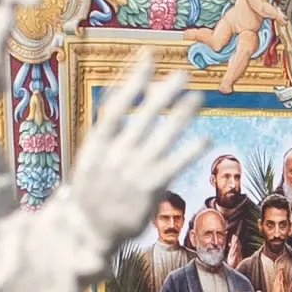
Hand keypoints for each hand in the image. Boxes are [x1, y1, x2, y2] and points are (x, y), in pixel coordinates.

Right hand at [58, 68, 206, 243]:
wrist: (86, 232)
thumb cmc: (91, 194)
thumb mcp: (90, 161)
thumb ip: (107, 134)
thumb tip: (119, 99)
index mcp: (96, 145)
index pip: (116, 106)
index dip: (132, 80)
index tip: (147, 58)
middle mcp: (114, 156)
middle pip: (142, 117)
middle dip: (163, 93)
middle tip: (183, 74)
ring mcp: (132, 173)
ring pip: (161, 137)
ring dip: (181, 116)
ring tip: (198, 98)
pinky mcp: (149, 191)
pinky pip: (173, 165)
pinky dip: (190, 151)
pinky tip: (205, 139)